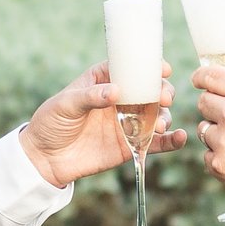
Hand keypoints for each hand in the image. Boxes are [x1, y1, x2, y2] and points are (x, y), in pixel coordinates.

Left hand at [19, 63, 187, 188]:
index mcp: (104, 80)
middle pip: (150, 90)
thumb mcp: (65, 104)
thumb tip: (116, 91)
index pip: (131, 68)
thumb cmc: (51, 123)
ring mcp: (128, 122)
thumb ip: (90, 96)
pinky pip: (156, 142)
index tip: (163, 68)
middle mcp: (121, 99)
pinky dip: (171, 140)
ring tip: (160, 124)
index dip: (149, 66)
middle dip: (162, 91)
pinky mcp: (131, 145)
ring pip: (157, 114)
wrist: (45, 159)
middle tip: (164, 98)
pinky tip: (180, 138)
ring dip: (165, 116)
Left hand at [193, 62, 224, 213]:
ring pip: (204, 129)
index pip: (211, 76)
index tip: (197, 80)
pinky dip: (221, 157)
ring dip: (217, 134)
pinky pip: (208, 154)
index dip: (201, 77)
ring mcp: (223, 139)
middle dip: (213, 108)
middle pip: (203, 102)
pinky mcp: (218, 164)